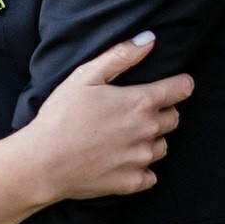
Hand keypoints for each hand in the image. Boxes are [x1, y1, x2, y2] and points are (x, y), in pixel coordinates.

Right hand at [23, 32, 192, 202]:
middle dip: (162, 112)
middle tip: (135, 112)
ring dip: (151, 140)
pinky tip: (120, 161)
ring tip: (124, 137)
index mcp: (140, 103)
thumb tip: (149, 40)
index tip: (178, 85)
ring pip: (162, 147)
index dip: (181, 84)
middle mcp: (147, 131)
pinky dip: (141, 169)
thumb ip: (120, 56)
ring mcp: (141, 159)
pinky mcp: (132, 183)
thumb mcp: (85, 76)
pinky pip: (150, 175)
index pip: (180, 89)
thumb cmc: (61, 115)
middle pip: (174, 118)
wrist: (43, 162)